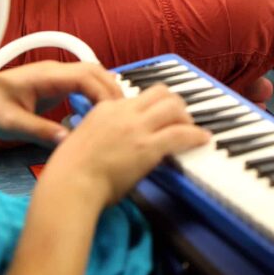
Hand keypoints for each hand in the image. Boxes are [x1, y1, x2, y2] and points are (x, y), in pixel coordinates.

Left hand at [0, 61, 122, 144]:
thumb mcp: (12, 124)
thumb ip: (40, 131)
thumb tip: (68, 141)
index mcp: (47, 75)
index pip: (86, 76)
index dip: (104, 94)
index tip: (116, 115)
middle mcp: (54, 71)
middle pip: (94, 71)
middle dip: (112, 90)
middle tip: (126, 116)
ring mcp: (54, 77)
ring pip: (90, 76)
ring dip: (105, 91)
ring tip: (118, 117)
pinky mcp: (53, 87)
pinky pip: (81, 85)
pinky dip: (95, 95)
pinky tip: (100, 115)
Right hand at [49, 84, 209, 205]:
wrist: (71, 182)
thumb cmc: (72, 169)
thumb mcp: (86, 137)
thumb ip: (104, 131)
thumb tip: (117, 140)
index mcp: (107, 107)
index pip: (138, 96)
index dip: (153, 104)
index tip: (159, 114)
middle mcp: (124, 112)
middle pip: (160, 92)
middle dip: (174, 103)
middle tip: (181, 118)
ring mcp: (137, 128)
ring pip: (173, 107)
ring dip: (186, 117)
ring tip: (192, 128)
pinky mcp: (148, 147)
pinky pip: (180, 133)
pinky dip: (195, 135)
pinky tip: (203, 139)